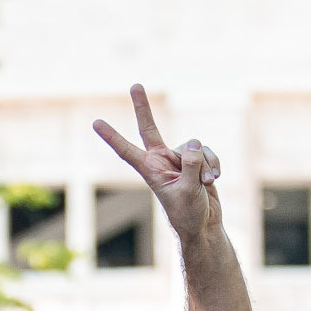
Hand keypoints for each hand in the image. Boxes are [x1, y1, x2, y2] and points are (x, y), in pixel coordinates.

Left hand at [93, 85, 220, 239]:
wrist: (203, 225)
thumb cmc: (188, 214)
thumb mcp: (188, 191)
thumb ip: (190, 165)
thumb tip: (192, 143)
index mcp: (150, 170)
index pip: (127, 151)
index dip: (112, 137)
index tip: (96, 123)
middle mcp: (161, 160)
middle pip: (150, 128)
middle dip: (143, 107)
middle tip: (135, 85)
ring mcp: (179, 159)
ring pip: (194, 146)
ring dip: (204, 165)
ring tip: (205, 184)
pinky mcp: (195, 160)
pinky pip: (207, 152)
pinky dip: (213, 164)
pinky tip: (214, 180)